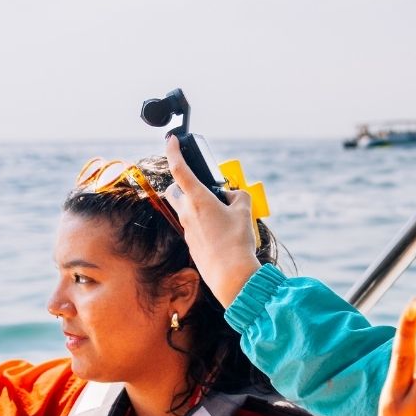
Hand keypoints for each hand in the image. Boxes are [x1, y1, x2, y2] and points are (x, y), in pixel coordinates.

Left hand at [164, 136, 261, 306]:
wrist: (230, 275)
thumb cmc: (237, 241)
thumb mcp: (244, 212)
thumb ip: (238, 196)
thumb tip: (232, 196)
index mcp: (198, 199)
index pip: (179, 168)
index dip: (173, 151)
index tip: (171, 140)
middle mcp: (187, 212)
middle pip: (174, 190)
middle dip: (182, 184)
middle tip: (202, 187)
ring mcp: (187, 229)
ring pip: (185, 209)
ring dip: (196, 205)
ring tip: (220, 213)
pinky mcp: (191, 244)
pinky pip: (193, 226)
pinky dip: (203, 223)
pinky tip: (221, 233)